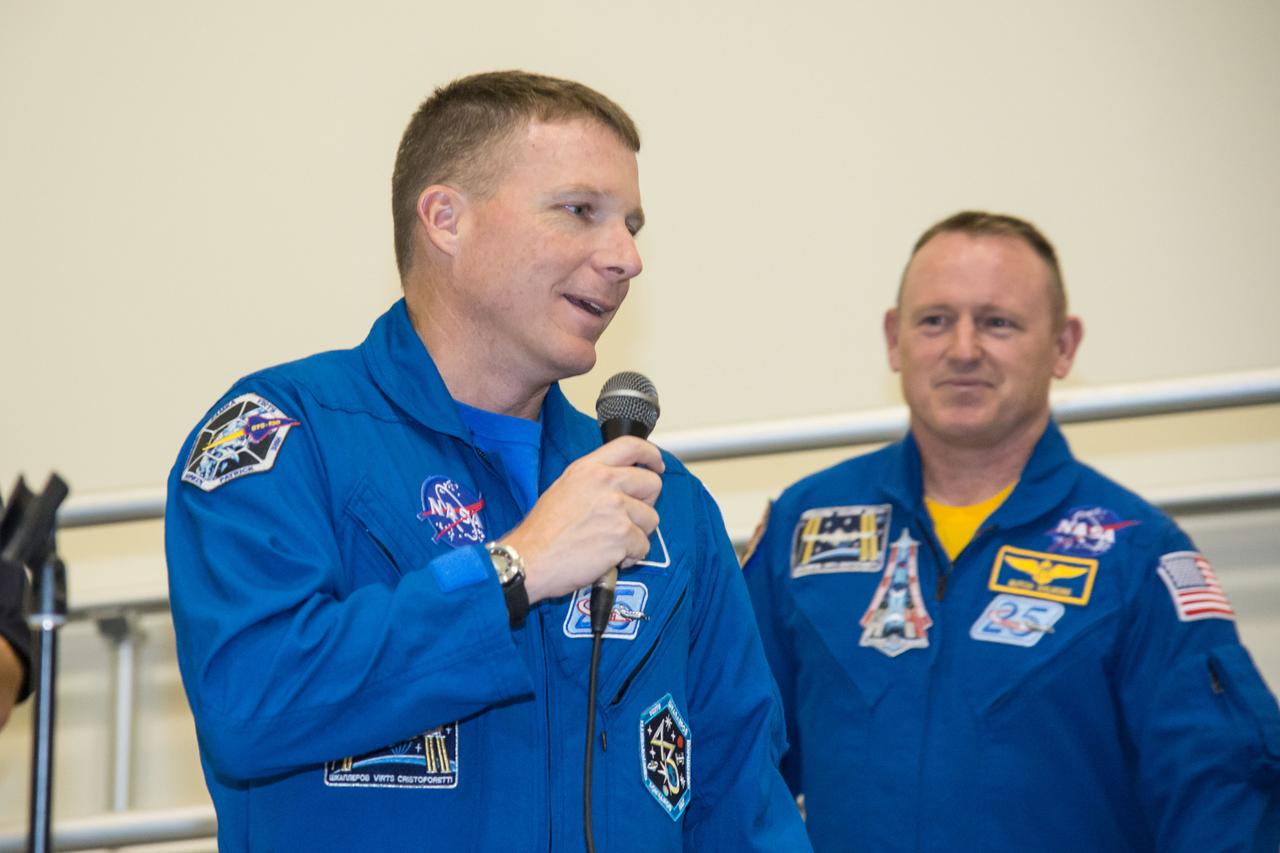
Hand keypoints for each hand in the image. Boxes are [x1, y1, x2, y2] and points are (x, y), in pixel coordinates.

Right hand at [502, 436, 663, 603]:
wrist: (529, 559)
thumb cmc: (543, 532)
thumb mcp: (565, 488)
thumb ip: (595, 480)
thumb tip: (622, 482)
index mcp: (589, 468)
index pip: (631, 445)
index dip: (651, 455)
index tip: (656, 465)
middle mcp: (605, 482)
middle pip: (651, 483)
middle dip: (646, 504)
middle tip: (627, 518)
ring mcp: (615, 508)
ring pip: (651, 519)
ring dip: (636, 535)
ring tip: (609, 542)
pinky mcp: (622, 535)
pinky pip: (643, 546)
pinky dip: (630, 557)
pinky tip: (607, 557)